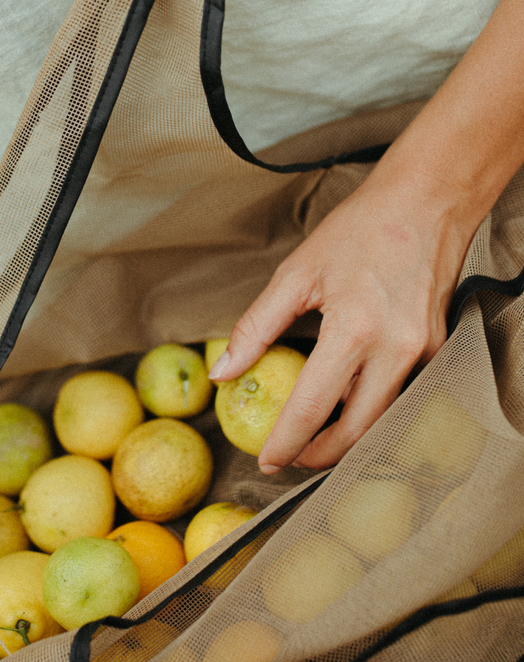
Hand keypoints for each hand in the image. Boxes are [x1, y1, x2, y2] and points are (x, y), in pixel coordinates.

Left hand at [209, 159, 474, 471]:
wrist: (428, 200)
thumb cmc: (360, 229)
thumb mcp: (296, 273)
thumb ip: (256, 328)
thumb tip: (222, 373)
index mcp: (356, 330)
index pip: (313, 408)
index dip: (286, 443)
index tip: (265, 461)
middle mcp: (397, 349)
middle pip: (357, 431)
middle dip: (319, 455)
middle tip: (289, 457)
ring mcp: (424, 352)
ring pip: (384, 419)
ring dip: (347, 437)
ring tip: (313, 437)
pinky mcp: (438, 348)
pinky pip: (401, 394)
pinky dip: (371, 407)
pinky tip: (346, 402)